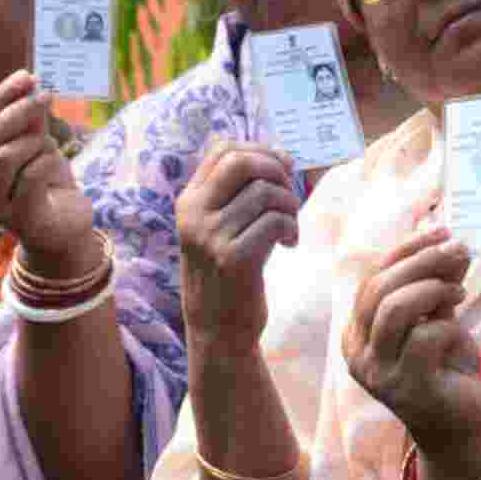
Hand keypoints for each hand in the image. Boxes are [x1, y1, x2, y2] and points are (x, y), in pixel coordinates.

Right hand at [0, 70, 93, 264]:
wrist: (66, 232)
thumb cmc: (49, 187)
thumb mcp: (40, 148)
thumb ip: (31, 123)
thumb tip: (32, 85)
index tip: (26, 76)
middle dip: (18, 110)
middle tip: (46, 95)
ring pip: (3, 157)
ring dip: (32, 141)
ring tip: (51, 144)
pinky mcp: (18, 216)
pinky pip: (28, 177)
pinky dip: (45, 162)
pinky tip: (56, 164)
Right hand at [176, 139, 301, 353]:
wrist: (217, 330)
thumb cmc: (227, 274)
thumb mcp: (219, 229)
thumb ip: (237, 194)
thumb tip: (283, 154)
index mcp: (189, 202)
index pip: (223, 149)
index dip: (260, 150)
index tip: (283, 168)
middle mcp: (193, 215)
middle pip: (243, 162)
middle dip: (277, 171)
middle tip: (290, 195)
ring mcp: (210, 237)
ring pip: (266, 193)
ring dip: (290, 206)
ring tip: (289, 227)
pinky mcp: (233, 259)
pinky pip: (275, 221)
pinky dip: (291, 228)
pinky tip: (288, 244)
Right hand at [343, 227, 480, 457]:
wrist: (461, 426)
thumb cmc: (445, 370)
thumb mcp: (438, 318)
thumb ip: (436, 285)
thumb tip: (451, 243)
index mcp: (356, 333)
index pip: (371, 278)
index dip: (405, 251)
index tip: (440, 231)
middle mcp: (358, 353)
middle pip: (379, 289)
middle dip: (421, 261)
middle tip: (457, 250)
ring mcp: (378, 373)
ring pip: (394, 309)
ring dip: (432, 288)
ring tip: (458, 290)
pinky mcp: (407, 387)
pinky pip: (424, 337)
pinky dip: (447, 323)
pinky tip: (460, 326)